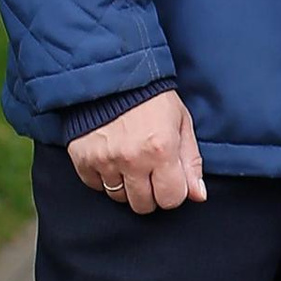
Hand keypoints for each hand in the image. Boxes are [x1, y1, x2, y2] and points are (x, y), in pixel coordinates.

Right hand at [68, 90, 206, 214]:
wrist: (111, 75)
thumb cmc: (152, 99)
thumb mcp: (181, 123)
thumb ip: (191, 162)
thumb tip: (198, 195)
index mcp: (161, 150)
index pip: (171, 199)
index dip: (172, 192)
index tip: (169, 180)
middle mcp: (132, 159)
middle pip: (143, 205)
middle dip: (150, 193)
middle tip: (149, 171)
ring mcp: (104, 160)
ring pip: (118, 197)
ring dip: (126, 185)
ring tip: (129, 161)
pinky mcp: (82, 158)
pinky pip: (94, 185)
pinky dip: (103, 177)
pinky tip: (110, 157)